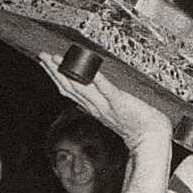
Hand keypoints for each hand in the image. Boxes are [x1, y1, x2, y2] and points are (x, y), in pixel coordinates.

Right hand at [38, 52, 171, 149]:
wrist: (151, 136)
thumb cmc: (136, 122)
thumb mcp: (112, 112)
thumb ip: (100, 102)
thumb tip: (89, 92)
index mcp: (93, 107)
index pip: (70, 90)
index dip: (56, 77)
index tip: (46, 64)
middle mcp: (96, 106)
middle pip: (70, 87)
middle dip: (55, 71)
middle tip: (42, 56)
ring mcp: (106, 105)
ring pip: (82, 87)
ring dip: (68, 72)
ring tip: (57, 59)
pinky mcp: (119, 102)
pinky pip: (106, 90)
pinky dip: (98, 80)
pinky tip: (90, 71)